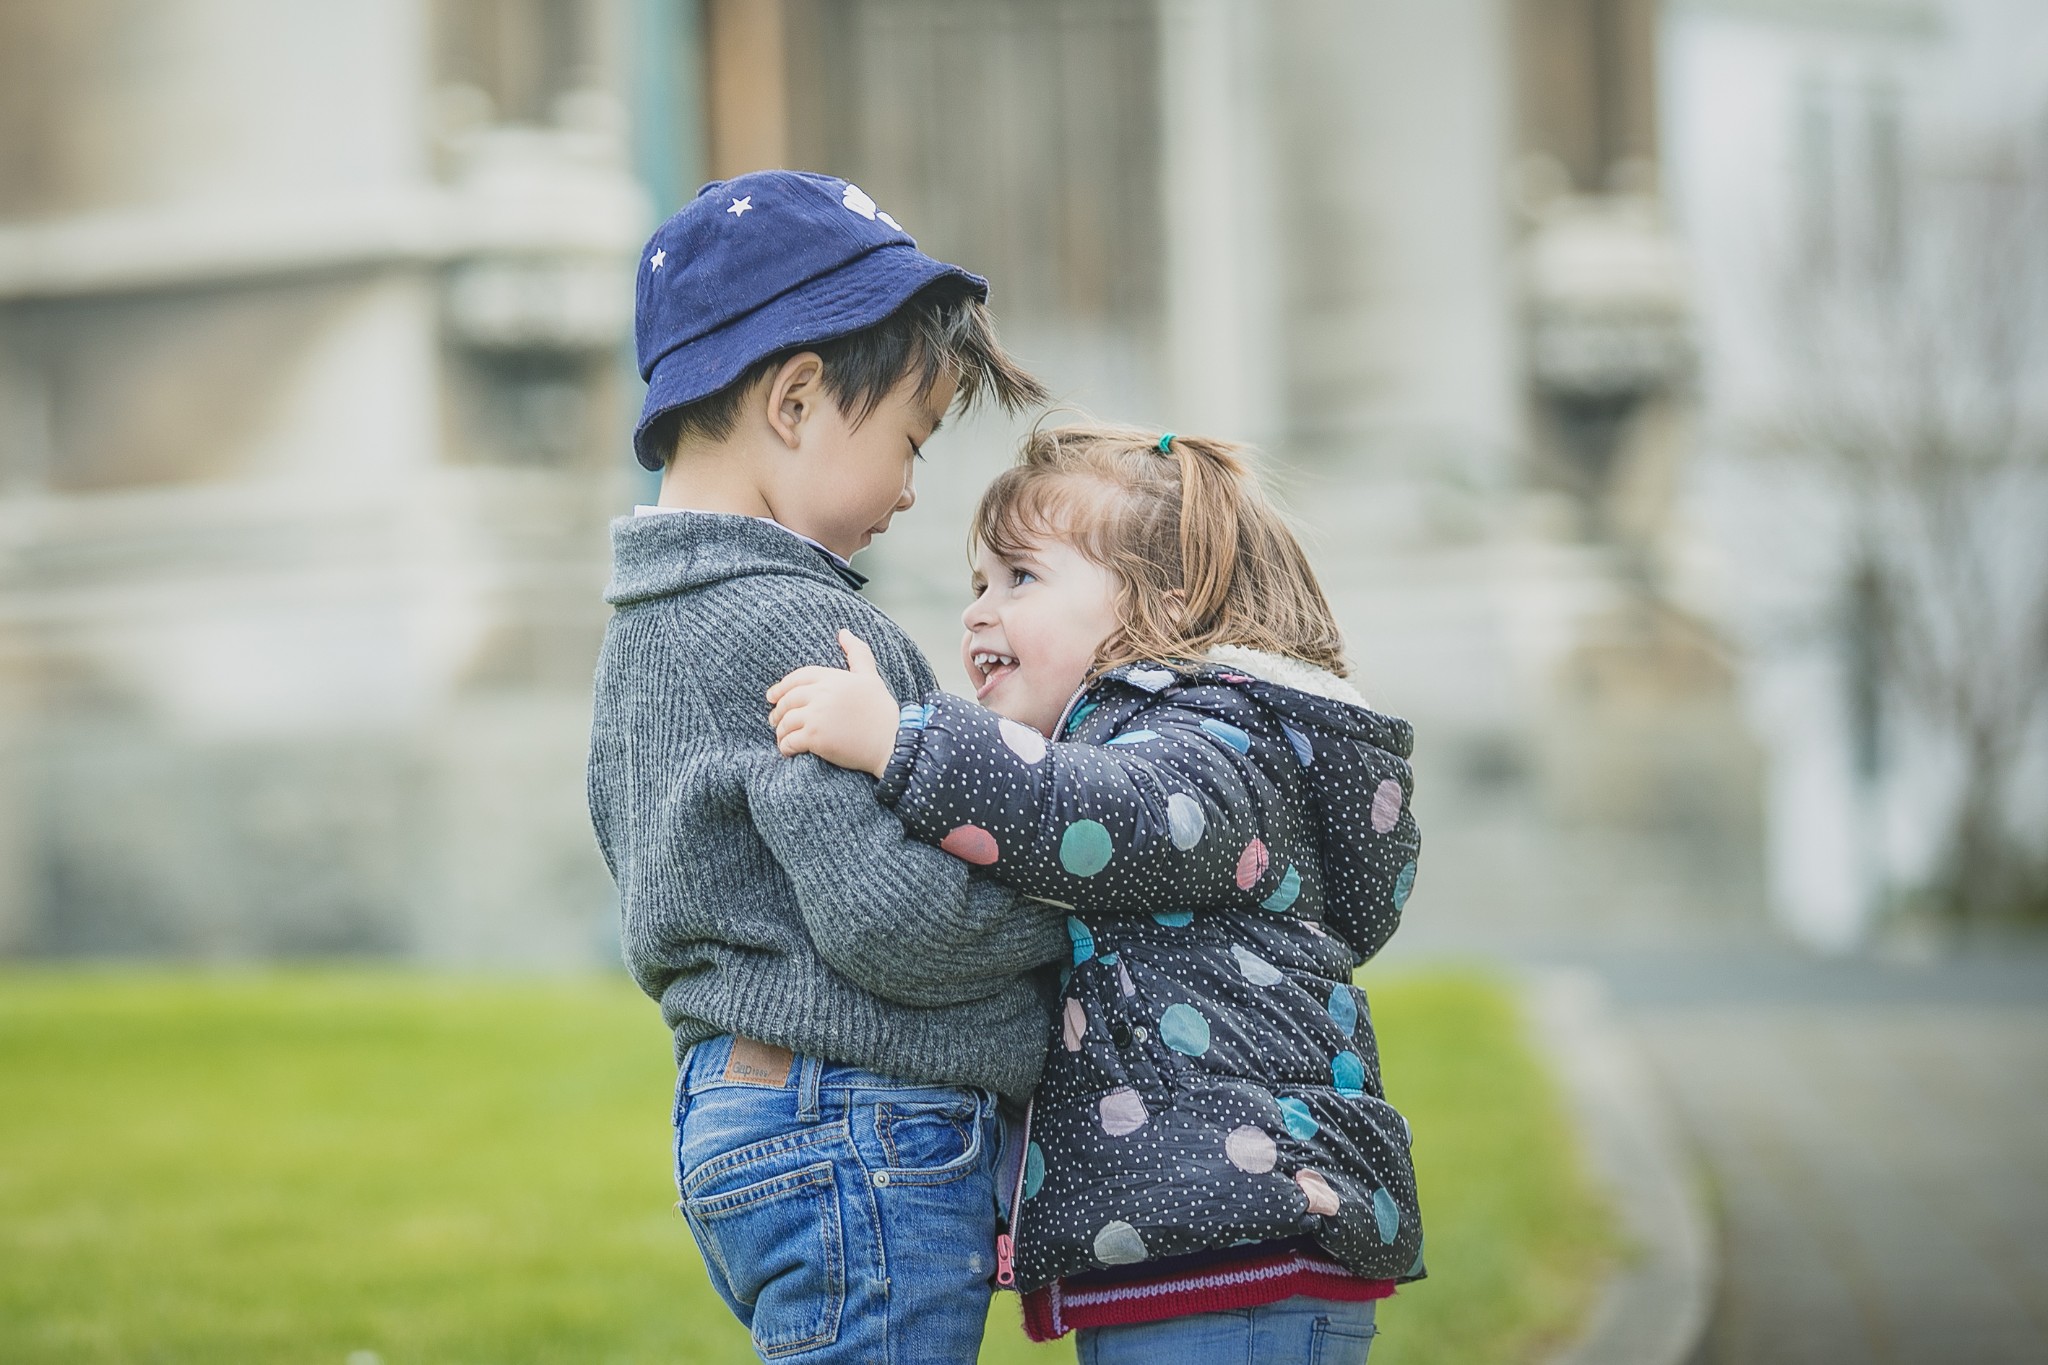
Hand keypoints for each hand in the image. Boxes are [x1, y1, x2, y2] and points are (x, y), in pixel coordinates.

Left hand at [766, 631, 902, 777]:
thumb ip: (857, 653)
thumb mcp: (870, 677)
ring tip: (782, 737)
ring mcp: (816, 716)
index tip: (772, 697)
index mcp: (832, 678)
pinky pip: (790, 741)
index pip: (797, 678)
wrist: (891, 742)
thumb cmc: (882, 711)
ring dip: (780, 731)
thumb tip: (843, 632)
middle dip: (778, 711)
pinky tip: (788, 750)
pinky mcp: (815, 738)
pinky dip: (785, 747)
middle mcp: (821, 694)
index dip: (782, 687)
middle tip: (774, 720)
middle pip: (787, 700)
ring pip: (786, 721)